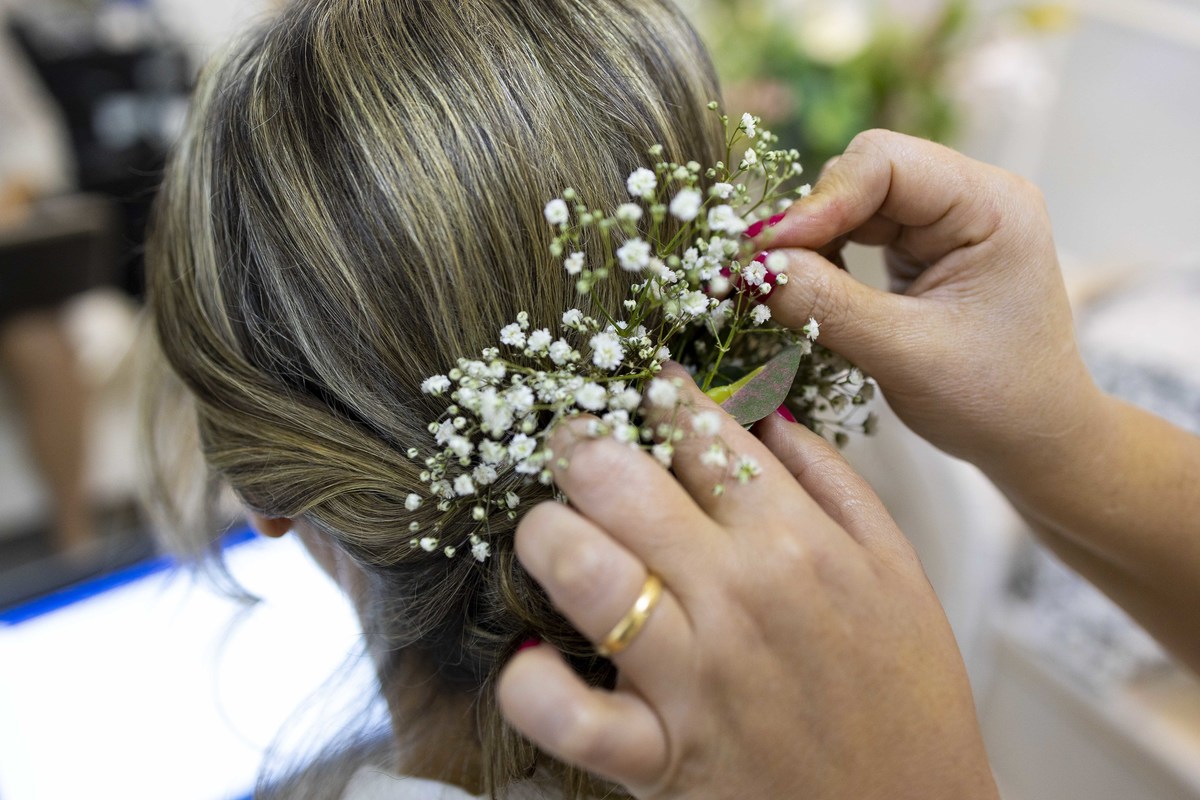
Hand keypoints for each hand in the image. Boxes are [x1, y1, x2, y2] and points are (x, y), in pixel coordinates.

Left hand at [497, 365, 996, 799]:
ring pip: (581, 569)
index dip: (656, 395)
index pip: (700, 431)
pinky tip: (533, 656)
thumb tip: (766, 410)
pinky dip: (532, 683)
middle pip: (619, 481)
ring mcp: (693, 675)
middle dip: (578, 446)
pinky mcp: (661, 755)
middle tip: (574, 448)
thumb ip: (835, 480)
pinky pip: (566, 713)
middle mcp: (737, 595)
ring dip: (545, 536)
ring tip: (550, 534)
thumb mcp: (898, 569)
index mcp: (796, 541)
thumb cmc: (906, 693)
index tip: (640, 388)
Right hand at [759, 130, 1102, 474]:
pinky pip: (858, 233)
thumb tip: (752, 269)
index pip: (885, 163)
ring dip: (813, 241)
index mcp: (991, 204)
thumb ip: (826, 305)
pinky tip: (810, 292)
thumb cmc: (994, 400)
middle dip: (811, 221)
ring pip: (853, 203)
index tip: (769, 250)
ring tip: (783, 288)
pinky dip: (825, 259)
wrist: (1033, 440)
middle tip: (765, 273)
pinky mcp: (925, 248)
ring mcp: (947, 221)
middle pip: (863, 174)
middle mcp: (971, 197)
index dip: (819, 201)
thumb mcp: (904, 354)